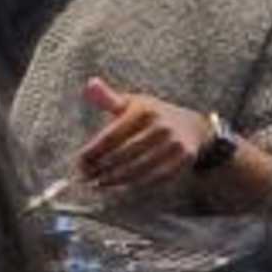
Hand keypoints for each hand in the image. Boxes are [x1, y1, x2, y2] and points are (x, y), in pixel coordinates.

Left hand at [77, 80, 205, 201]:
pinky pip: (155, 178)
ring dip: (114, 180)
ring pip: (137, 169)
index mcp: (144, 111)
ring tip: (98, 184)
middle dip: (100, 168)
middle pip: (123, 155)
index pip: (111, 136)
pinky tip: (120, 187)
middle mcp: (161, 126)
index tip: (79, 162)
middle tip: (85, 177)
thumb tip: (90, 85)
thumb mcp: (132, 102)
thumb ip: (108, 98)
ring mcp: (174, 144)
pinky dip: (135, 185)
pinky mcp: (183, 159)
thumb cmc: (152, 115)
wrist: (192, 126)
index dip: (92, 152)